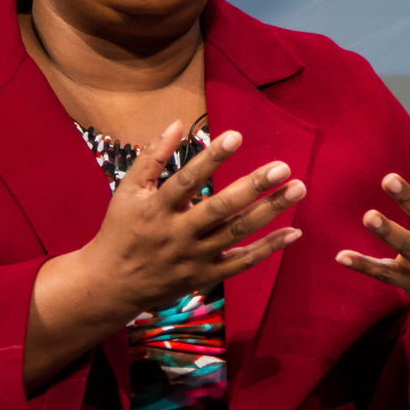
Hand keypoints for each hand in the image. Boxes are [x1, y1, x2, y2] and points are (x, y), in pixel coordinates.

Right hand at [79, 120, 305, 316]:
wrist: (112, 284)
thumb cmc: (121, 229)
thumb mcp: (127, 191)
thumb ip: (152, 157)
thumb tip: (176, 125)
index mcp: (157, 209)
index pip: (187, 180)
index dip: (212, 158)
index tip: (236, 136)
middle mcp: (178, 234)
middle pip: (220, 209)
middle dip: (253, 187)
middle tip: (282, 167)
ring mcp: (194, 258)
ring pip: (237, 234)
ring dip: (270, 211)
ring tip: (298, 189)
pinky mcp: (206, 276)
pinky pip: (242, 262)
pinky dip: (269, 248)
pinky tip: (293, 231)